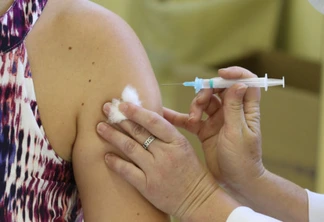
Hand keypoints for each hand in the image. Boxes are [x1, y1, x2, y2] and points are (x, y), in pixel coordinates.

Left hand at [96, 102, 218, 219]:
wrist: (198, 199)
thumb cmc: (191, 170)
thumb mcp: (184, 146)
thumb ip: (166, 134)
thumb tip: (145, 118)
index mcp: (177, 141)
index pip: (154, 121)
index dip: (136, 111)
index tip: (122, 105)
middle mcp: (165, 153)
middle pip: (138, 132)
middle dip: (120, 120)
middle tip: (106, 110)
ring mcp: (156, 170)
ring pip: (130, 148)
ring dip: (113, 136)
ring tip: (100, 128)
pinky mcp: (148, 186)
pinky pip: (127, 171)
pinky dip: (115, 162)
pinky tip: (106, 156)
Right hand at [163, 66, 264, 190]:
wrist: (235, 181)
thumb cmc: (242, 158)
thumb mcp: (238, 132)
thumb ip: (235, 108)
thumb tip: (239, 84)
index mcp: (245, 110)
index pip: (244, 83)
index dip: (235, 74)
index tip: (221, 74)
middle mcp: (231, 112)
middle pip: (218, 90)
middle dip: (207, 92)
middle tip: (200, 104)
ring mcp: (217, 120)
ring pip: (204, 103)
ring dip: (195, 106)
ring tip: (192, 119)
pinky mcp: (205, 130)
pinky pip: (191, 119)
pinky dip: (180, 117)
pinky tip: (166, 115)